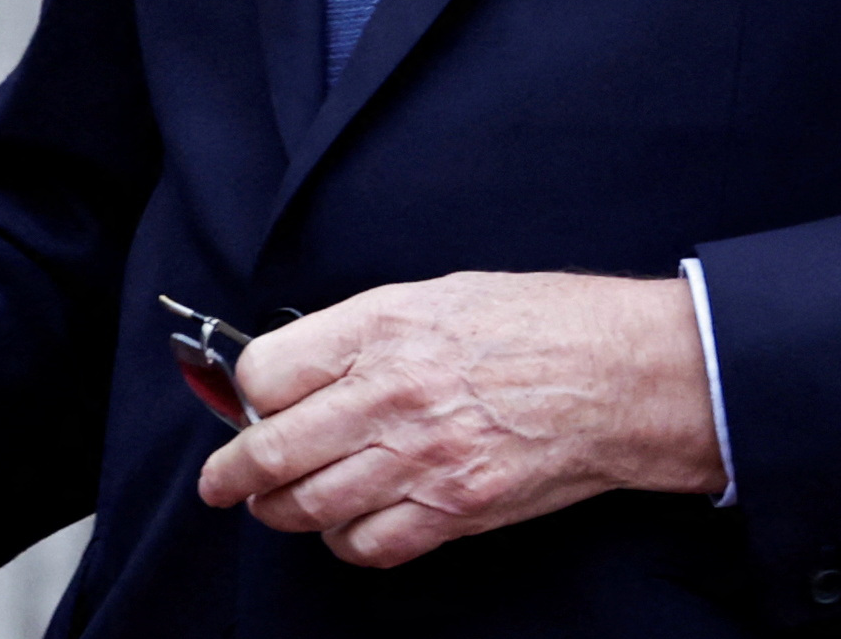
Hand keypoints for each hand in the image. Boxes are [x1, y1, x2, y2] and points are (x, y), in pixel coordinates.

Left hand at [192, 272, 724, 568]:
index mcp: (380, 330)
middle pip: (273, 449)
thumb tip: (300, 370)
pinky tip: (346, 525)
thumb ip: (360, 334)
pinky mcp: (455, 509)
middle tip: (220, 484)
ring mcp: (422, 459)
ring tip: (277, 505)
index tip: (247, 404)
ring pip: (311, 506)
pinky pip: (371, 545)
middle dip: (232, 474)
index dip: (247, 392)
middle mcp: (391, 396)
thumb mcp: (433, 296)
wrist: (620, 375)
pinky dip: (346, 542)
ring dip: (282, 511)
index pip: (266, 373)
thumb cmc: (537, 323)